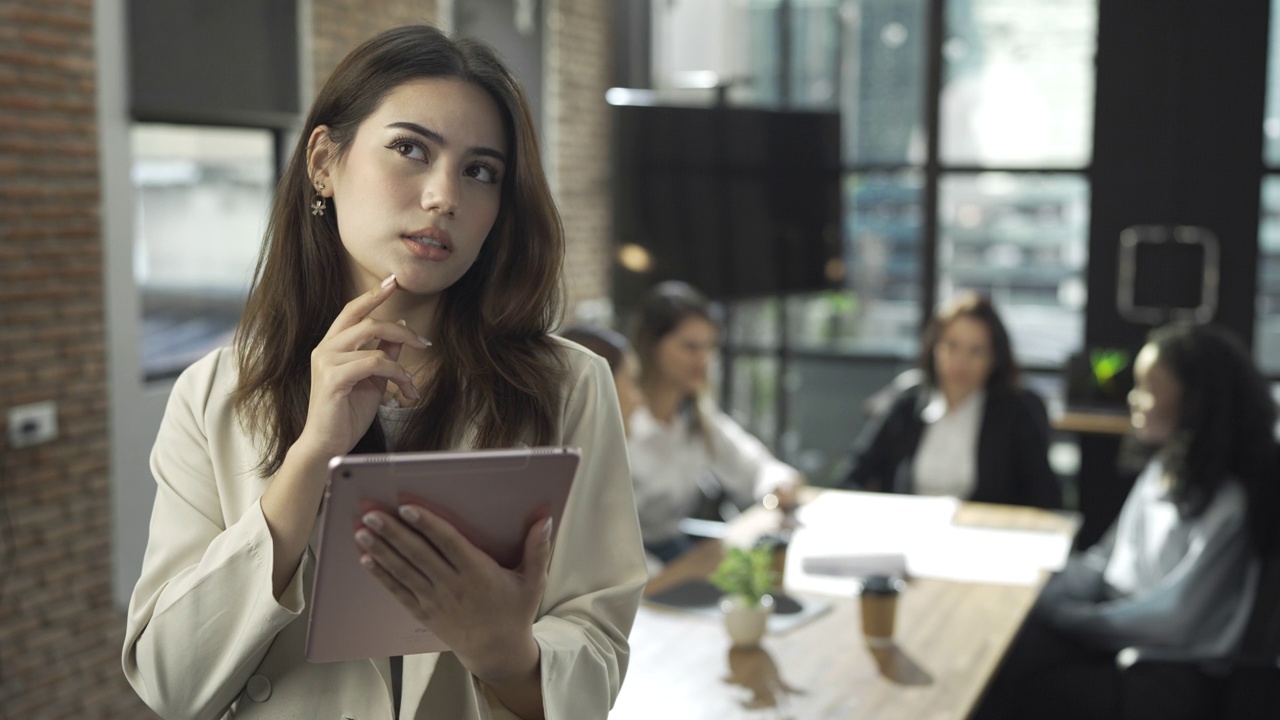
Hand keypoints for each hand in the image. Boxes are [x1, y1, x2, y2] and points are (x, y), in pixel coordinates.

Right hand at [294, 276, 429, 462]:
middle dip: (401, 329)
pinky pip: (374, 364)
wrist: (327, 445)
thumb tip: (401, 326)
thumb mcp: (373, 379)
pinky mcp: (333, 378)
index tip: (394, 281)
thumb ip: (384, 352)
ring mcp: (326, 362)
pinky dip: (396, 374)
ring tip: (412, 382)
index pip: (352, 311)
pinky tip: (404, 389)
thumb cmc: (347, 413)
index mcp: (332, 345)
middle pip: (367, 321)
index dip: (374, 295)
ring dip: (402, 363)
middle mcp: (325, 349)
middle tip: (423, 342)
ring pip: (375, 343)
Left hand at [354, 504, 552, 682]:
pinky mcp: (424, 612)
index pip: (448, 544)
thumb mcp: (534, 581)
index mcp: (478, 573)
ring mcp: (435, 600)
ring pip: (404, 571)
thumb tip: (544, 520)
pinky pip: (399, 591)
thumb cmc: (515, 612)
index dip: (427, 525)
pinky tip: (367, 559)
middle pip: (418, 554)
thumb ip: (537, 550)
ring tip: (362, 531)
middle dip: (393, 533)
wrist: (498, 652)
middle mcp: (452, 586)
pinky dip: (382, 575)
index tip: (408, 508)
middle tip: (372, 513)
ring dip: (381, 550)